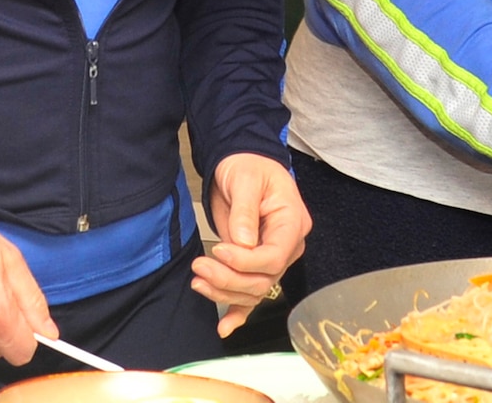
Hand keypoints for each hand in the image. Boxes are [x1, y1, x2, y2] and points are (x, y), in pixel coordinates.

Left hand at [194, 154, 310, 337]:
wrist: (242, 165)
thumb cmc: (248, 166)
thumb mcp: (245, 179)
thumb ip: (245, 210)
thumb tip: (242, 242)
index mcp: (293, 222)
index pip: (274, 256)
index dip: (246, 261)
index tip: (220, 251)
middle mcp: (287, 245)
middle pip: (264, 278)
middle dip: (230, 278)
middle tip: (200, 266)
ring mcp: (273, 257)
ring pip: (255, 290)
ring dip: (225, 292)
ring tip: (198, 280)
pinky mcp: (256, 265)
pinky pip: (252, 295)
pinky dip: (238, 312)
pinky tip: (225, 326)